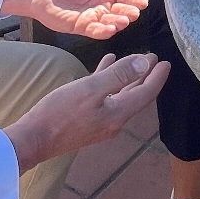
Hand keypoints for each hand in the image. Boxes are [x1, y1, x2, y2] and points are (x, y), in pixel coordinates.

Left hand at [4, 0, 147, 38]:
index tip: (142, 2)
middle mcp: (103, 5)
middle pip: (121, 11)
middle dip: (129, 13)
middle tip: (133, 13)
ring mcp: (93, 17)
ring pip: (111, 23)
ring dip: (118, 23)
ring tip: (123, 20)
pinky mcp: (82, 27)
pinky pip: (95, 31)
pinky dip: (104, 31)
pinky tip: (109, 28)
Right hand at [5, 53, 171, 169]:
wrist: (34, 139)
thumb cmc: (60, 113)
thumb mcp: (90, 89)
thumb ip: (119, 76)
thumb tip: (145, 64)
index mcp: (118, 114)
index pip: (145, 94)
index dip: (157, 77)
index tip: (165, 62)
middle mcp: (114, 121)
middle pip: (136, 96)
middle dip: (146, 77)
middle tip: (154, 59)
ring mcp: (100, 122)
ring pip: (120, 96)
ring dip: (128, 78)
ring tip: (134, 61)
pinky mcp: (87, 120)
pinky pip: (104, 97)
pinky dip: (108, 81)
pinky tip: (105, 66)